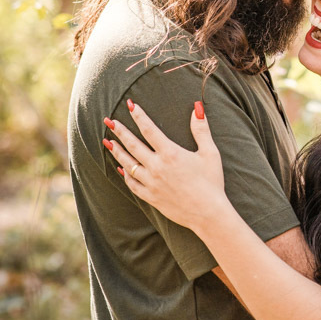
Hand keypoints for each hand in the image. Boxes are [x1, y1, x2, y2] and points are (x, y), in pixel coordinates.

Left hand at [104, 102, 226, 233]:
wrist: (208, 214)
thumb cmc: (212, 182)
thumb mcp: (210, 153)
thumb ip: (201, 129)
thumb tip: (197, 107)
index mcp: (171, 154)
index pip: (149, 130)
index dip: (139, 116)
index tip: (130, 105)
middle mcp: (157, 167)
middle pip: (133, 145)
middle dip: (120, 131)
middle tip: (109, 121)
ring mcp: (151, 183)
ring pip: (128, 164)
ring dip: (117, 151)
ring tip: (108, 142)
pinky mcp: (151, 197)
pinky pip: (132, 184)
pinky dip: (125, 175)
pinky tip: (121, 168)